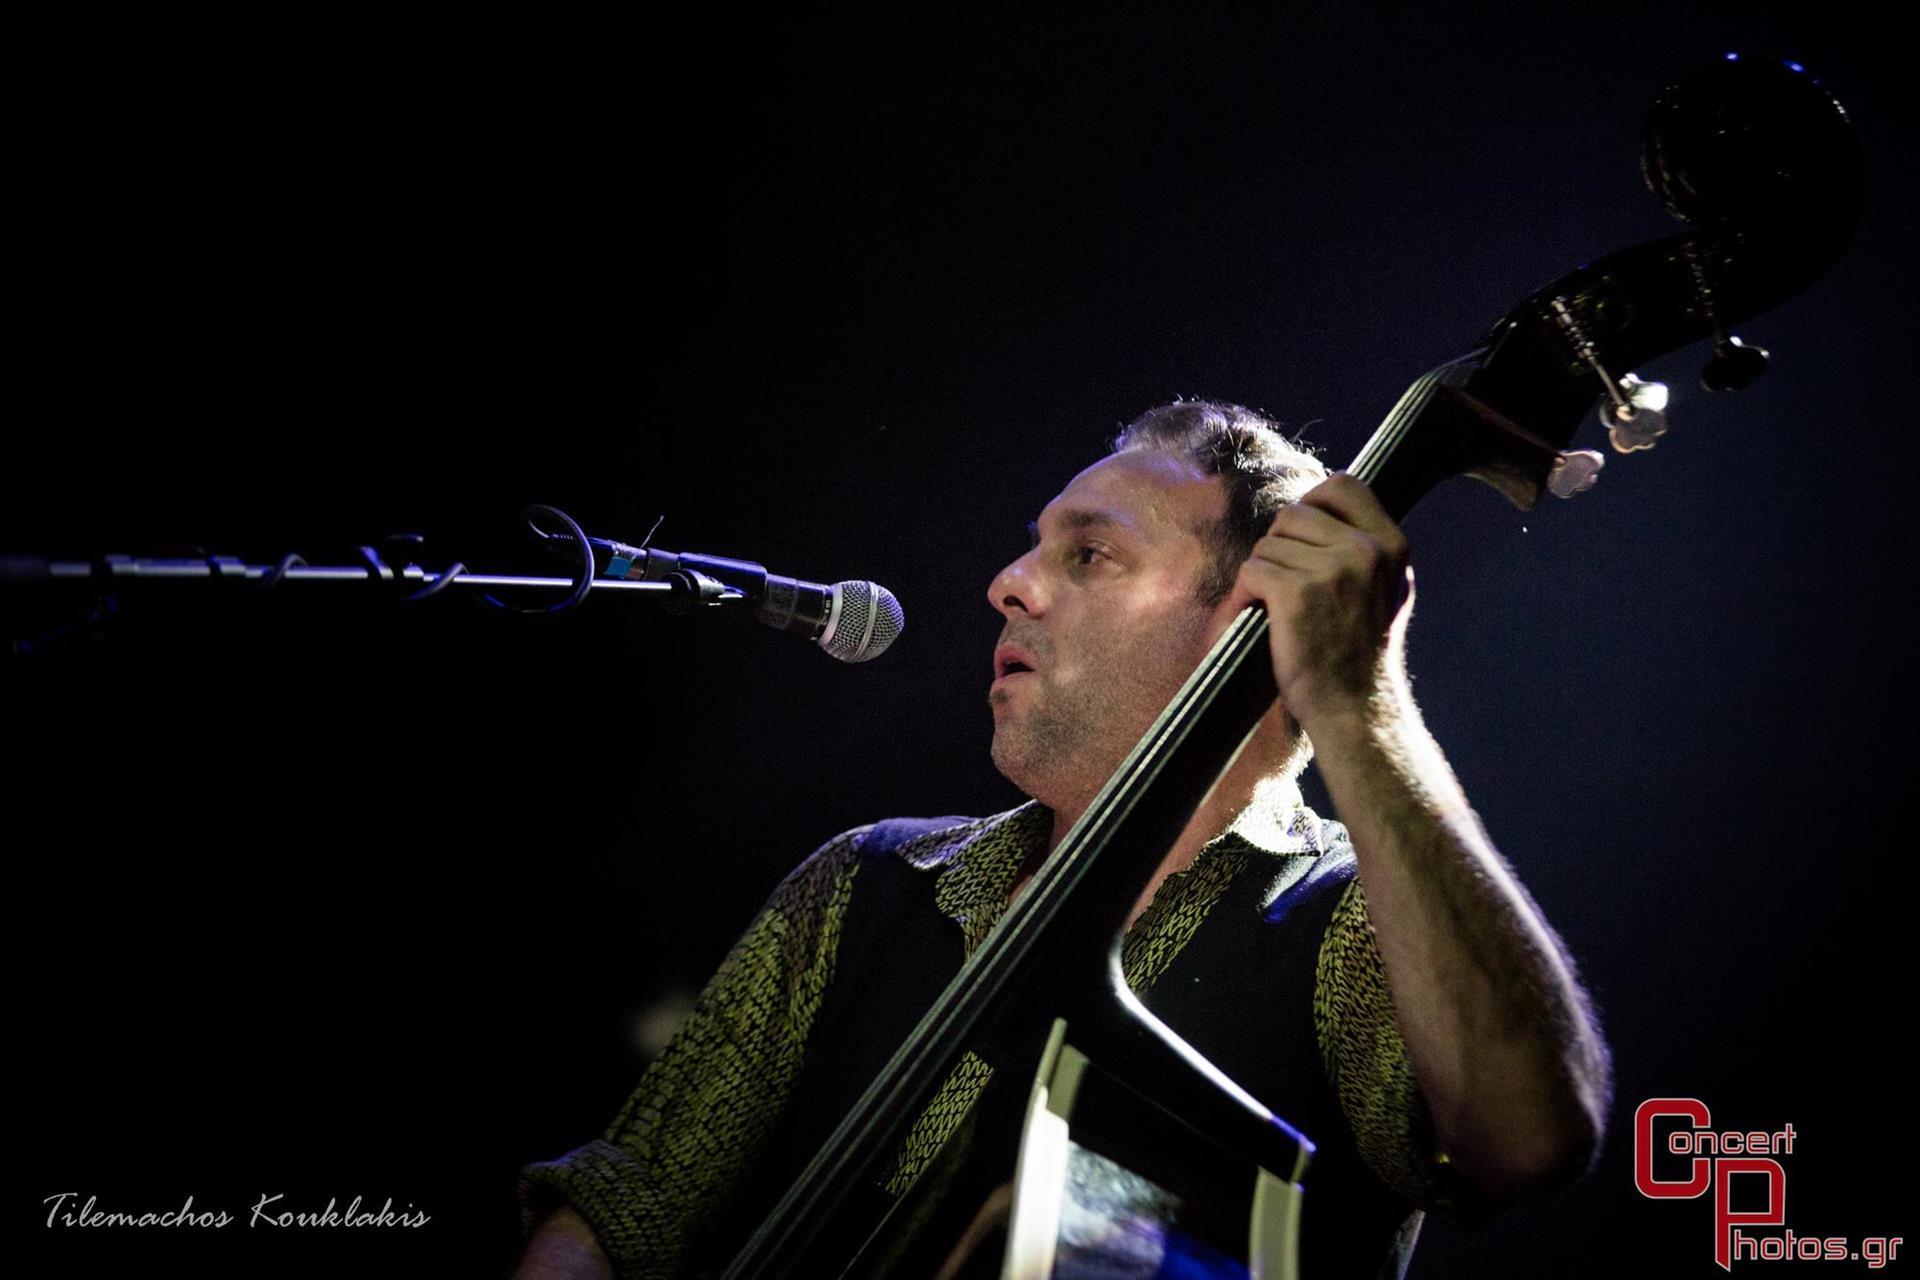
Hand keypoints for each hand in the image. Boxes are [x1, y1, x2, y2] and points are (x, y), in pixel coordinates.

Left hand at [1222, 473, 1412, 731]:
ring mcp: (1332, 569)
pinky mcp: (1296, 592)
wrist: (1355, 707)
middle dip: (1278, 547)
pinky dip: (1243, 596)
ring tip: (1273, 611)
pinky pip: (1251, 570)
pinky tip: (1255, 618)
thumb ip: (1363, 548)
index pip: (1344, 484)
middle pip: (1293, 514)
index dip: (1312, 502)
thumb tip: (1321, 508)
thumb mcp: (1384, 589)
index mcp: (1390, 544)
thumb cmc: (1360, 653)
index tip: (1301, 535)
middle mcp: (1366, 550)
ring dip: (1260, 576)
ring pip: (1267, 544)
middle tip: (1282, 586)